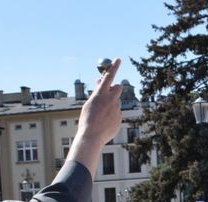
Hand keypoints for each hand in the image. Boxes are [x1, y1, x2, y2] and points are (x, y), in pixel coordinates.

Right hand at [68, 58, 123, 173]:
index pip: (109, 76)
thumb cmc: (87, 119)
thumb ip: (96, 92)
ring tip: (101, 115)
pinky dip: (112, 116)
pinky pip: (117, 113)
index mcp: (101, 94)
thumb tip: (100, 81)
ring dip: (111, 104)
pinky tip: (104, 123)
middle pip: (118, 88)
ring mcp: (117, 109)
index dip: (113, 66)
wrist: (92, 136)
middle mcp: (111, 100)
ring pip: (117, 102)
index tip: (118, 59)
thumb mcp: (89, 103)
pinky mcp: (120, 118)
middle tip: (108, 94)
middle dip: (114, 89)